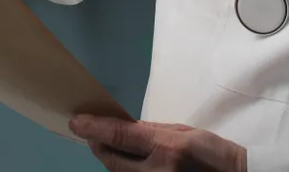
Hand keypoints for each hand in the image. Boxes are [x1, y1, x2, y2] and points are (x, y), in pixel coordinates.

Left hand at [70, 116, 246, 171]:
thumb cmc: (212, 152)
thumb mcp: (184, 132)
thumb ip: (151, 130)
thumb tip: (123, 125)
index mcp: (166, 148)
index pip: (120, 135)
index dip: (94, 127)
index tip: (76, 121)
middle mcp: (157, 171)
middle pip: (112, 160)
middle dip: (98, 144)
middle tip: (89, 132)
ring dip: (109, 159)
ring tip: (104, 144)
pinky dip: (123, 170)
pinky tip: (123, 160)